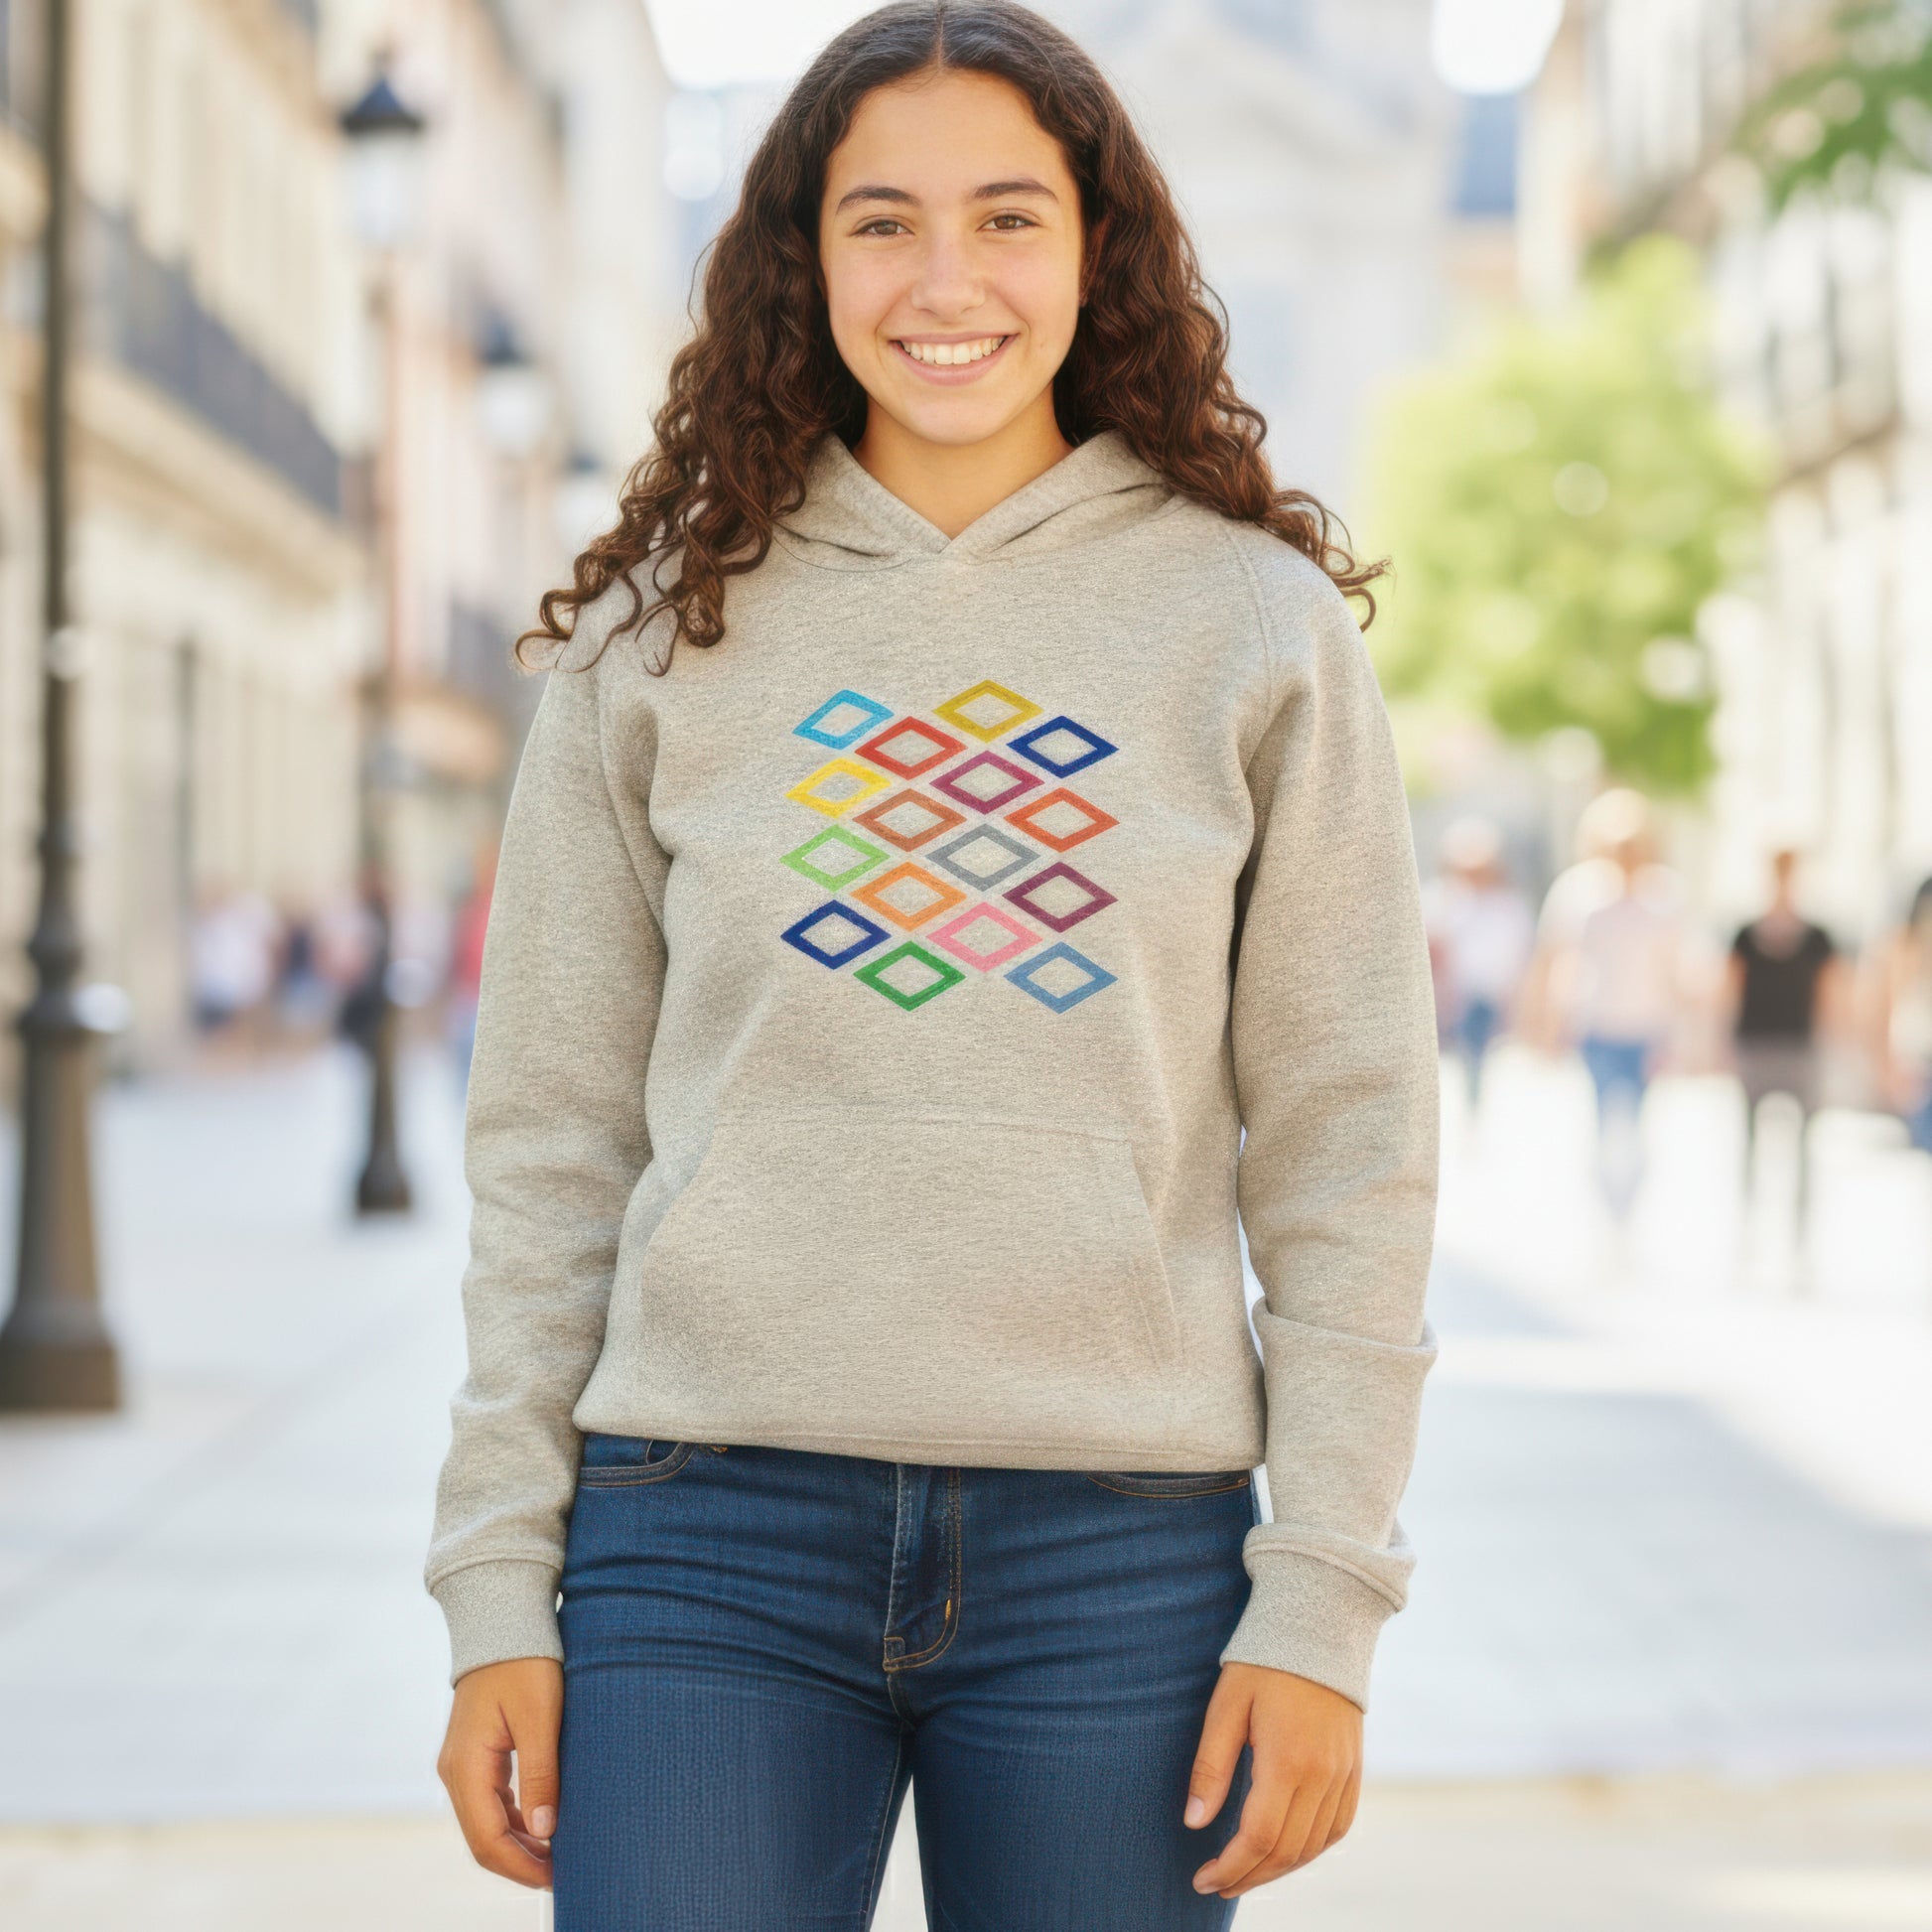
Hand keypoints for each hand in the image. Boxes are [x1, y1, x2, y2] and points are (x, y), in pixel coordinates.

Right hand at [437, 1656, 562, 1887]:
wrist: (503, 1620)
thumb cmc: (525, 1662)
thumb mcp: (540, 1716)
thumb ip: (540, 1774)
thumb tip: (545, 1831)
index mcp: (466, 1767)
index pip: (488, 1840)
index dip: (521, 1866)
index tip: (557, 1878)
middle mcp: (456, 1771)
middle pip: (483, 1838)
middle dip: (520, 1862)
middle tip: (564, 1874)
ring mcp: (463, 1764)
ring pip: (486, 1823)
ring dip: (519, 1844)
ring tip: (560, 1855)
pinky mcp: (475, 1755)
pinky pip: (491, 1802)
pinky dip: (515, 1820)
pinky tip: (544, 1825)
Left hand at [1183, 1662, 1361, 1897]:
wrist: (1320, 1626)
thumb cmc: (1264, 1661)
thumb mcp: (1227, 1705)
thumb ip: (1211, 1766)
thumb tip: (1194, 1823)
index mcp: (1288, 1760)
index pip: (1258, 1838)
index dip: (1229, 1867)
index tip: (1201, 1880)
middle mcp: (1323, 1776)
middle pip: (1286, 1851)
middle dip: (1248, 1876)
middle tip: (1216, 1885)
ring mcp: (1345, 1775)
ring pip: (1314, 1847)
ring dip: (1278, 1869)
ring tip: (1244, 1874)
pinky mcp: (1355, 1770)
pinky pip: (1337, 1828)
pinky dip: (1310, 1850)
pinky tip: (1285, 1852)